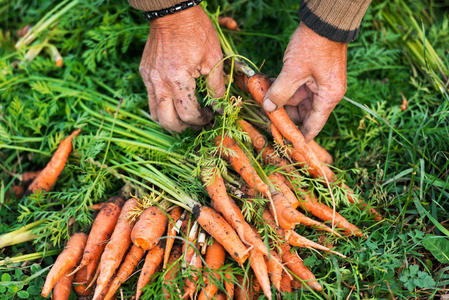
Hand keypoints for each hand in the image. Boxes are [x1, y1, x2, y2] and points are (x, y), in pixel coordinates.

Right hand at [139, 6, 224, 131]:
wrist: (173, 13)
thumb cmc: (196, 32)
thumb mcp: (214, 59)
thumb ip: (217, 88)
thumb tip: (221, 108)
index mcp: (177, 80)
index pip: (188, 114)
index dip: (202, 120)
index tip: (211, 116)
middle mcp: (159, 83)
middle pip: (167, 122)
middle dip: (184, 127)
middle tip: (198, 122)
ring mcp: (149, 78)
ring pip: (155, 114)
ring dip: (170, 121)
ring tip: (185, 117)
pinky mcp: (145, 73)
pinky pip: (151, 98)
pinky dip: (163, 106)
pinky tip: (176, 101)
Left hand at [262, 22, 347, 141]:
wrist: (324, 21)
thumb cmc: (314, 45)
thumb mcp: (293, 71)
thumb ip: (280, 92)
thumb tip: (268, 108)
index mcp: (327, 98)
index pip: (312, 126)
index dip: (297, 136)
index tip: (283, 143)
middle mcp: (325, 94)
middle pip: (302, 114)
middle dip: (282, 113)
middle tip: (263, 114)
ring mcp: (319, 84)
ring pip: (296, 100)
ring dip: (279, 98)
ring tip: (262, 94)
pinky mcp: (312, 75)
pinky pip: (295, 87)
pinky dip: (283, 87)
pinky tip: (267, 85)